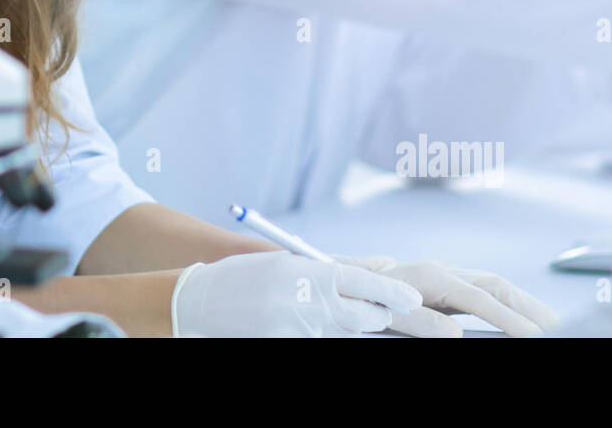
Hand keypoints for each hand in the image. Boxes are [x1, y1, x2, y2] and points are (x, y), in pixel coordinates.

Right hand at [171, 250, 421, 336]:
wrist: (199, 303)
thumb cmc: (242, 278)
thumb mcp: (284, 266)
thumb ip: (321, 276)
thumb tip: (357, 288)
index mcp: (307, 273)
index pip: (364, 283)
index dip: (392, 292)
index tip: (412, 298)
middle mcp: (307, 303)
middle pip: (365, 317)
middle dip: (378, 316)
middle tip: (386, 314)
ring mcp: (299, 330)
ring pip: (345, 334)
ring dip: (350, 328)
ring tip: (341, 318)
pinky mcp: (289, 344)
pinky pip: (321, 342)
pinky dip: (323, 335)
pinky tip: (311, 325)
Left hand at [335, 255, 559, 336]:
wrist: (347, 281)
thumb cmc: (364, 299)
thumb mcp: (387, 313)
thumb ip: (420, 322)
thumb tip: (455, 333)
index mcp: (430, 276)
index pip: (479, 298)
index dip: (509, 317)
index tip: (535, 335)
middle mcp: (443, 271)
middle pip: (496, 286)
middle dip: (529, 307)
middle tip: (559, 329)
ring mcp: (448, 276)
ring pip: (496, 286)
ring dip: (525, 304)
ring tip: (553, 325)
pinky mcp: (449, 285)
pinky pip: (486, 293)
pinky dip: (510, 304)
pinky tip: (525, 319)